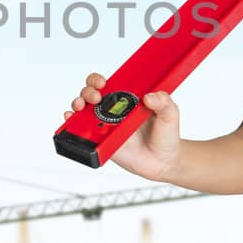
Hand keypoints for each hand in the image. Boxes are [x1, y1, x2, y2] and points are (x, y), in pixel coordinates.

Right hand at [65, 72, 180, 181]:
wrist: (164, 162)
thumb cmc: (166, 136)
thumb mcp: (171, 114)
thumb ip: (165, 101)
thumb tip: (151, 96)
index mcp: (127, 99)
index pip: (107, 83)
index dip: (98, 80)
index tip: (103, 83)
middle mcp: (113, 111)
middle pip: (90, 94)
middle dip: (87, 91)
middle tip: (96, 97)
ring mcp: (105, 126)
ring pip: (83, 111)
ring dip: (77, 104)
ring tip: (81, 107)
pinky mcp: (101, 142)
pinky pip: (83, 133)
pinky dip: (73, 125)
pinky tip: (72, 121)